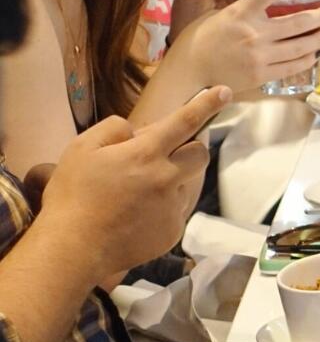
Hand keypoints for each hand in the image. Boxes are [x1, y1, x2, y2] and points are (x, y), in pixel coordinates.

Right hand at [33, 85, 230, 283]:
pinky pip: (177, 211)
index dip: (207, 104)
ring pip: (188, 184)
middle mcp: (167, 179)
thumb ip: (114, 129)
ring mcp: (173, 207)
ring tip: (136, 195)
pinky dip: (163, 209)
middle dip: (187, 150)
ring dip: (172, 182)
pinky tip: (136, 217)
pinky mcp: (173, 232)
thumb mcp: (81, 149)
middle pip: (200, 154)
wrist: (72, 250)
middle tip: (161, 159)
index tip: (225, 91)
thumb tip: (138, 131)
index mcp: (145, 154)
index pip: (185, 121)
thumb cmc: (72, 196)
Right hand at [174, 0, 319, 92]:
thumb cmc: (199, 40)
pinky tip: (315, 52)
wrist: (188, 73)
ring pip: (302, 45)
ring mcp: (260, 56)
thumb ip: (243, 7)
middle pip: (298, 21)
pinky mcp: (262, 75)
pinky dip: (309, 58)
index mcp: (240, 13)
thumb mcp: (216, 15)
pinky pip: (293, 65)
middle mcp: (253, 33)